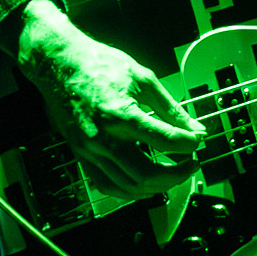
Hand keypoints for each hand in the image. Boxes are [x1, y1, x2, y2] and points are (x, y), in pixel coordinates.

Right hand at [11, 0, 205, 197]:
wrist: (59, 64)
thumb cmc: (99, 65)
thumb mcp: (143, 79)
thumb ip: (170, 109)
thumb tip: (194, 129)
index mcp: (121, 114)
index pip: (164, 140)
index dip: (188, 144)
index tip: (197, 141)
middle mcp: (103, 137)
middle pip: (146, 174)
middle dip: (176, 174)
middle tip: (191, 164)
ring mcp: (89, 150)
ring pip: (127, 186)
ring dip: (156, 186)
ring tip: (174, 174)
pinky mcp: (81, 155)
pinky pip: (106, 184)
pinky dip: (129, 191)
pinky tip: (145, 185)